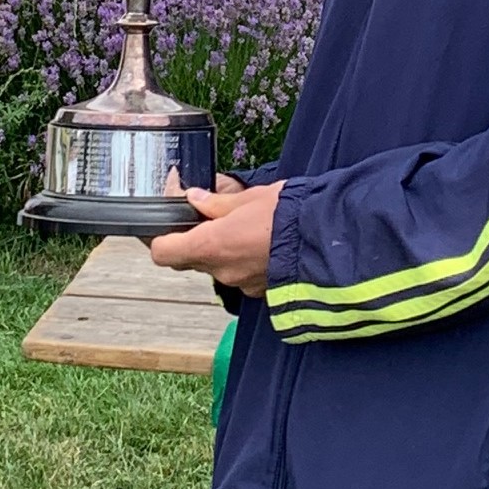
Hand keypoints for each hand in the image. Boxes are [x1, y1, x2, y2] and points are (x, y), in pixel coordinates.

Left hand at [150, 181, 283, 296]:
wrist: (328, 241)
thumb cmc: (289, 214)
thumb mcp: (249, 197)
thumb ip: (217, 202)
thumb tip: (195, 198)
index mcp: (211, 245)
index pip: (162, 252)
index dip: (159, 237)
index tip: (168, 218)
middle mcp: (221, 271)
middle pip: (188, 260)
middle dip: (194, 239)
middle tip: (206, 216)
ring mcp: (240, 284)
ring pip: (216, 267)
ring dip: (221, 249)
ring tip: (240, 225)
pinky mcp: (260, 292)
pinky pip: (239, 274)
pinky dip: (242, 260)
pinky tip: (259, 241)